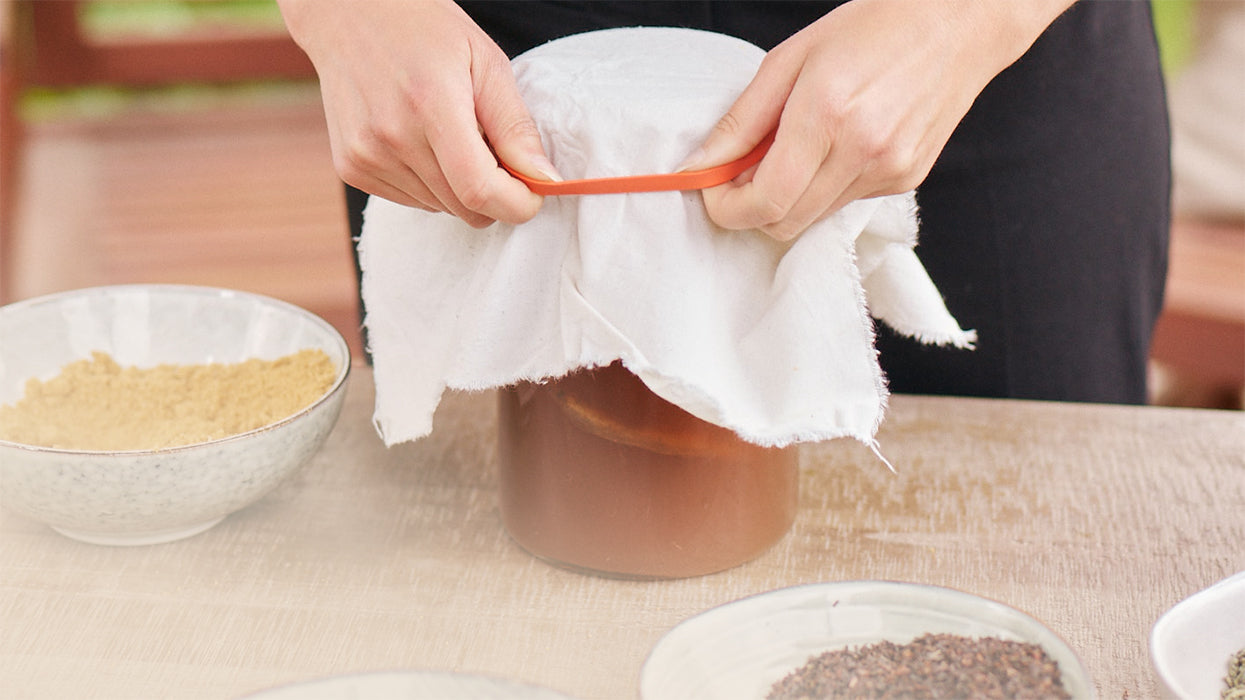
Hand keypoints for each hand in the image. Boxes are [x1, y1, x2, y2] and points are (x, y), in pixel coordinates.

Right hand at [278, 0, 559, 226]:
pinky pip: (412, 201)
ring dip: (460, 188)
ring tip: (452, 137)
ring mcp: (366, 156)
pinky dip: (431, 185)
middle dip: (494, 194)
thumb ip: (515, 126)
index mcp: (430, 104)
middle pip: (464, 207)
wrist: (348, 14)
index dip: (517, 204)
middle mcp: (391, 137)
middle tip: (494, 152)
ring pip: (441, 208)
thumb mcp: (486, 62)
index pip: (480, 190)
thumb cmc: (424, 29)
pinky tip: (423, 143)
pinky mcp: (351, 168)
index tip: (532, 193)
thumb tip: (544, 180)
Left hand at [681, 0, 1073, 240]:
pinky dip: (825, 186)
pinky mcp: (907, 179)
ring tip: (794, 148)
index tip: (712, 190)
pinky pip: (846, 203)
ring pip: (814, 218)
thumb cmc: (875, 26)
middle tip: (742, 172)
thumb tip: (701, 166)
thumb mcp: (791, 58)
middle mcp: (863, 151)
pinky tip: (837, 144)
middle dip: (751, 208)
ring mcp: (890, 171)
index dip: (726, 209)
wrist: (959, 22)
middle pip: (784, 223)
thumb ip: (741, 122)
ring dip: (789, 196)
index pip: (764, 201)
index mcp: (827, 115)